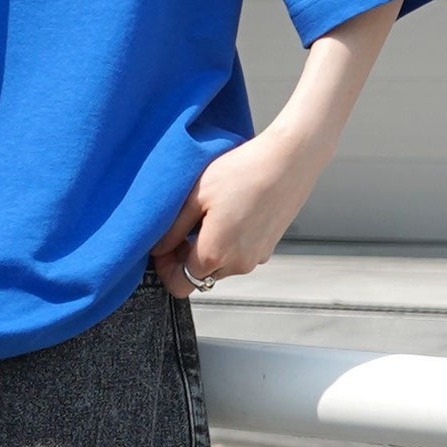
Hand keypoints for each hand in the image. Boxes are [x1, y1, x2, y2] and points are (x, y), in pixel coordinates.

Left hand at [150, 125, 329, 298]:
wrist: (288, 161)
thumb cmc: (241, 172)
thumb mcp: (195, 195)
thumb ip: (172, 229)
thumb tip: (157, 249)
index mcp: (215, 254)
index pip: (180, 285)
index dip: (165, 269)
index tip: (162, 246)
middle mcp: (238, 264)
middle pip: (200, 277)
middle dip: (185, 258)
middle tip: (183, 225)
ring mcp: (256, 257)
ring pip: (220, 267)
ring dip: (207, 249)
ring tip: (208, 214)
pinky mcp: (268, 248)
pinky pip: (239, 254)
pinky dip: (228, 243)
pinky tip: (229, 212)